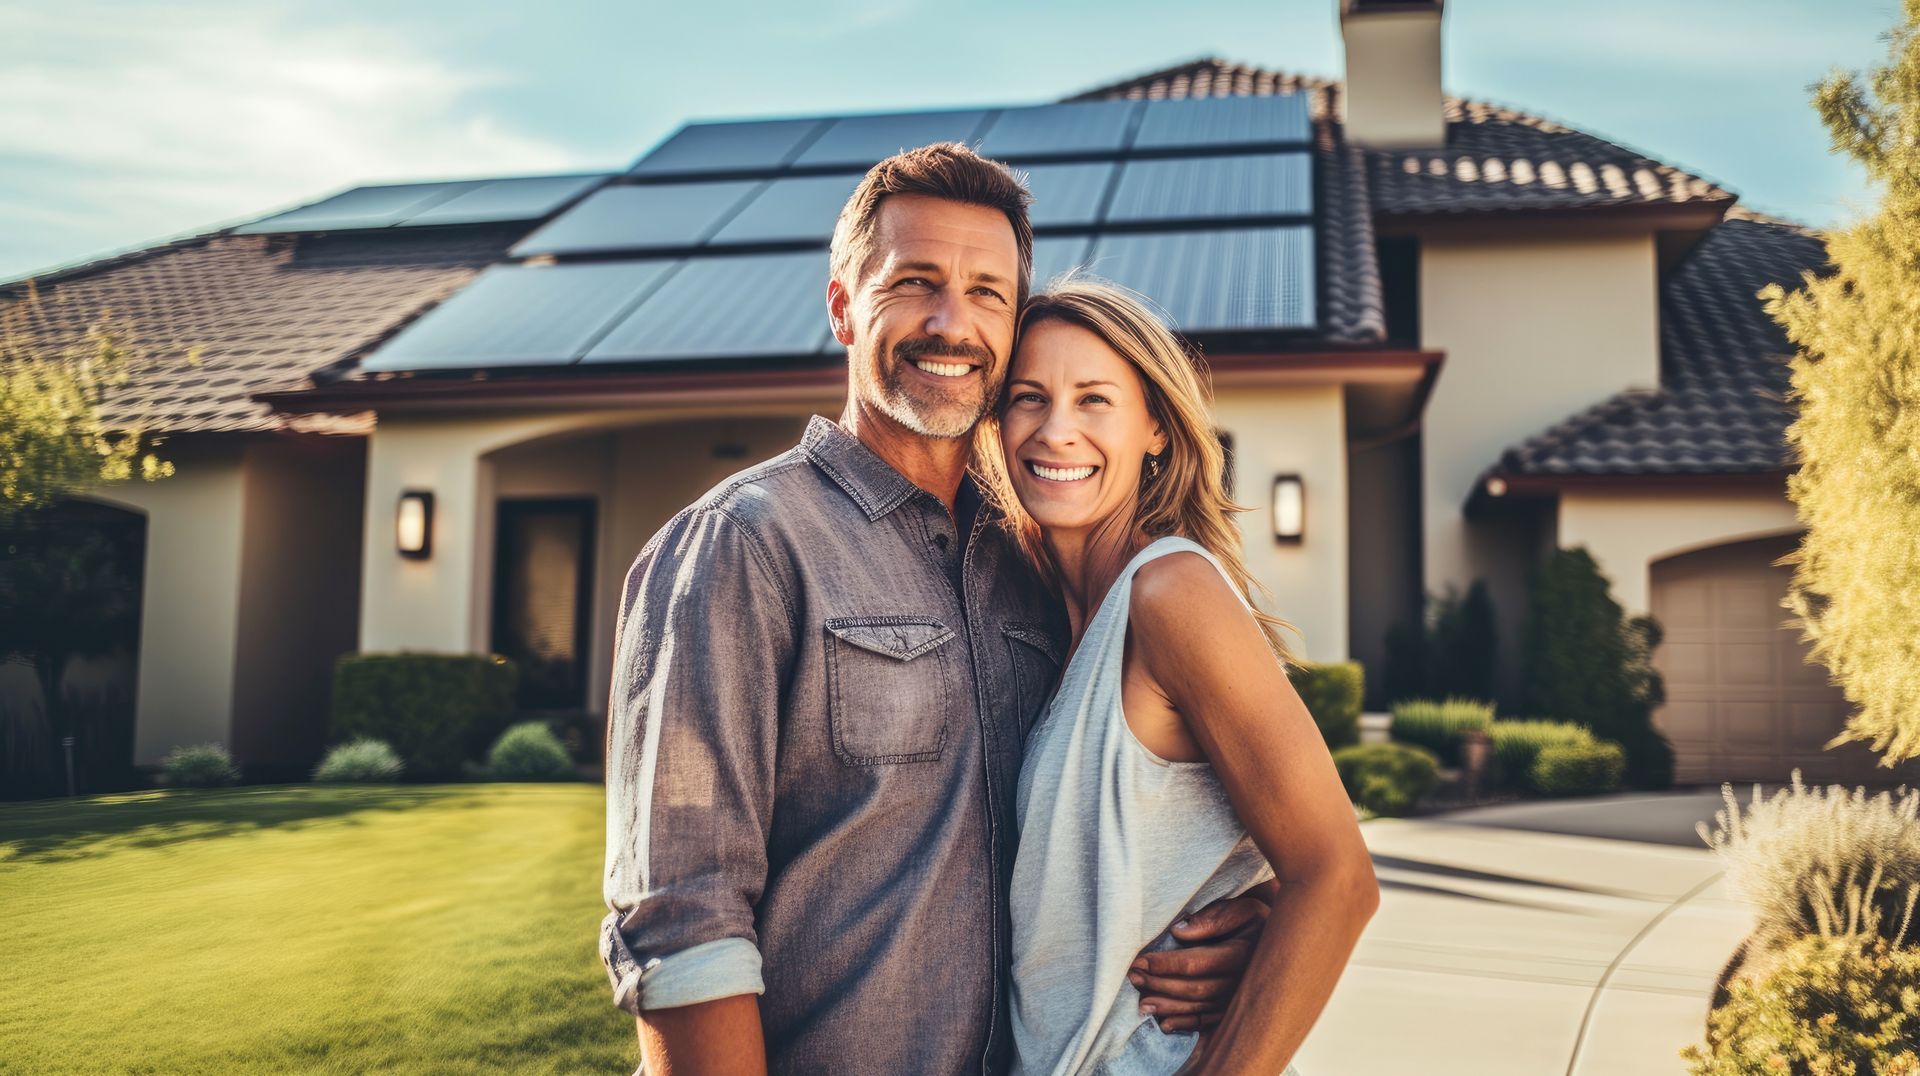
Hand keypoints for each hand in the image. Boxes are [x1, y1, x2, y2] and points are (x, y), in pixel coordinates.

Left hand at [1127, 880, 1276, 1032]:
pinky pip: (1208, 1022)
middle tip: (1133, 978)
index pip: (1195, 963)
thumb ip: (1211, 918)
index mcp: (1242, 954)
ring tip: (1141, 1003)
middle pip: (1194, 989)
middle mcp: (1241, 982)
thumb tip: (1178, 932)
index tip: (1139, 961)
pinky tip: (1164, 1023)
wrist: (1279, 939)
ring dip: (1167, 1007)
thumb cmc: (1253, 919)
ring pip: (1198, 1008)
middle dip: (1160, 985)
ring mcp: (1239, 1000)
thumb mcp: (1239, 908)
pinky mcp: (1235, 1010)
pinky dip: (1185, 1024)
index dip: (1164, 964)